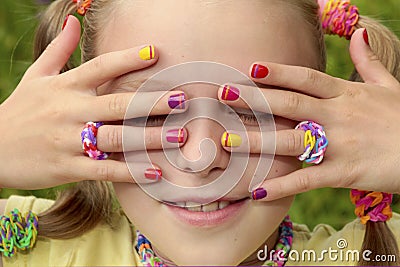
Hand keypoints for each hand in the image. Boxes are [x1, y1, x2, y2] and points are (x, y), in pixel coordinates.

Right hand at [0, 16, 186, 188]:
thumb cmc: (19, 110)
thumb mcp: (36, 76)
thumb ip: (58, 49)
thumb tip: (74, 19)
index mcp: (65, 87)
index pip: (100, 67)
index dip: (128, 58)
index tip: (156, 52)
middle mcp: (69, 111)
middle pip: (117, 104)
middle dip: (152, 102)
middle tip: (183, 100)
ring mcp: (68, 141)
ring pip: (115, 139)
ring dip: (149, 138)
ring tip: (178, 137)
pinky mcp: (67, 168)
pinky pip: (103, 170)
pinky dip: (129, 172)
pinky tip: (154, 172)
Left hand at [219, 28, 399, 199]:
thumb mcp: (389, 85)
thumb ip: (368, 62)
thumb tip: (359, 35)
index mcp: (346, 94)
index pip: (306, 78)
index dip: (278, 72)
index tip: (250, 68)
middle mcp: (338, 116)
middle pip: (289, 104)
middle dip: (254, 99)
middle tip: (223, 95)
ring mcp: (340, 145)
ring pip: (292, 140)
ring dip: (258, 141)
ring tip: (228, 141)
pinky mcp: (345, 173)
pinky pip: (308, 179)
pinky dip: (282, 185)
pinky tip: (258, 191)